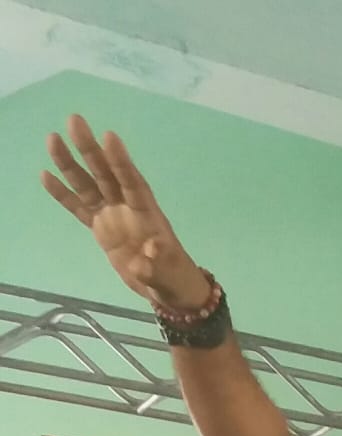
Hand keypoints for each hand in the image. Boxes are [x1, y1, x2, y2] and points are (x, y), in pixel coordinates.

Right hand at [42, 115, 211, 311]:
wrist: (168, 288)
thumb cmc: (175, 279)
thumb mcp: (169, 277)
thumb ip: (155, 268)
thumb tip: (142, 262)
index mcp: (148, 214)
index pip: (133, 184)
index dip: (122, 162)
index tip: (109, 136)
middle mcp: (128, 208)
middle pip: (107, 175)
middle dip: (91, 150)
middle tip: (75, 120)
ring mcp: (113, 215)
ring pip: (88, 185)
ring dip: (70, 164)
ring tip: (52, 138)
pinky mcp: (101, 228)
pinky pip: (79, 208)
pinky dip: (63, 194)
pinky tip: (45, 175)